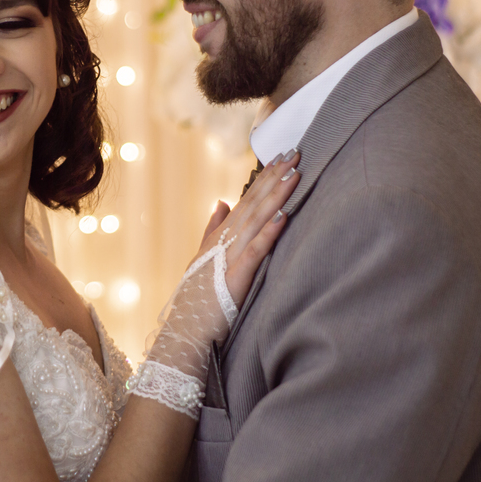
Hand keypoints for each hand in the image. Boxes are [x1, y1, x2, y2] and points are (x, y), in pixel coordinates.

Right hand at [195, 151, 299, 303]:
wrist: (186, 329)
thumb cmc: (197, 297)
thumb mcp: (203, 256)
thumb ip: (212, 228)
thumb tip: (222, 201)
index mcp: (220, 235)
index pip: (247, 199)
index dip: (264, 177)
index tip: (281, 156)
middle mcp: (225, 240)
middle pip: (254, 202)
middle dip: (274, 177)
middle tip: (294, 152)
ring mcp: (229, 256)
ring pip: (257, 219)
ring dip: (276, 196)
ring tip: (294, 174)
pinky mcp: (236, 276)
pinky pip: (256, 250)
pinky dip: (269, 232)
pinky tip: (284, 216)